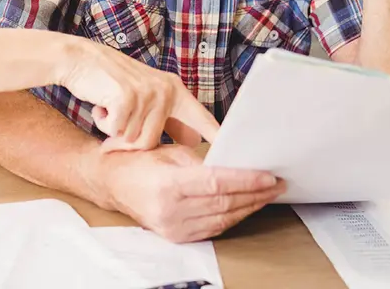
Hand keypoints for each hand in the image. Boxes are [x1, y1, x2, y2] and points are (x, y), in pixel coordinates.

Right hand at [56, 36, 219, 150]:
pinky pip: (117, 131)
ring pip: (135, 140)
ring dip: (116, 131)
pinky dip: (104, 123)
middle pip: (153, 143)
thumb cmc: (112, 82)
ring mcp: (147, 93)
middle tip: (117, 124)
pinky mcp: (126, 97)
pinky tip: (101, 106)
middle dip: (130, 141)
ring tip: (111, 109)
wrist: (80, 59)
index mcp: (175, 91)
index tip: (236, 157)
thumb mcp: (147, 96)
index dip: (218, 139)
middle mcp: (165, 91)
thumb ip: (169, 118)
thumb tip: (192, 142)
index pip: (202, 119)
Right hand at [95, 144, 285, 241]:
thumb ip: (203, 162)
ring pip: (222, 220)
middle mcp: (171, 211)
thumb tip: (237, 167)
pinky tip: (246, 207)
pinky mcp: (176, 237)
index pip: (217, 184)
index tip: (269, 176)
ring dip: (249, 207)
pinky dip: (233, 217)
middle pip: (224, 204)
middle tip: (277, 184)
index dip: (247, 181)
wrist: (112, 184)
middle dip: (255, 194)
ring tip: (267, 195)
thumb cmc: (140, 162)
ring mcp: (173, 228)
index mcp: (169, 185)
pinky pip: (213, 229)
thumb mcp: (170, 153)